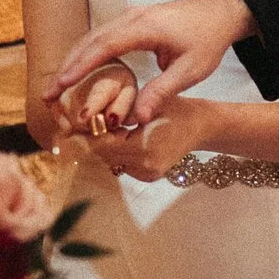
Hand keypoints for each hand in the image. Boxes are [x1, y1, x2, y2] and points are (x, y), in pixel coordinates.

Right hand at [45, 0, 255, 124]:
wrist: (221, 12)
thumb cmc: (209, 40)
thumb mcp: (191, 70)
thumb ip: (162, 92)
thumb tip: (135, 118)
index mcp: (144, 27)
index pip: (104, 46)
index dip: (80, 66)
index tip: (61, 84)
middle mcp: (132, 18)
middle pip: (90, 41)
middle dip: (67, 66)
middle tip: (47, 93)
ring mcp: (130, 17)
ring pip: (93, 37)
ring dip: (73, 60)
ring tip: (55, 86)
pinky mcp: (131, 21)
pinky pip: (101, 36)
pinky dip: (85, 53)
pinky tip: (76, 71)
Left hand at [84, 97, 213, 181]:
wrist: (201, 126)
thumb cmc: (176, 108)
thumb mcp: (148, 102)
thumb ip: (121, 112)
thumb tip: (92, 118)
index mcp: (144, 146)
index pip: (102, 145)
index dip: (88, 134)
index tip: (77, 122)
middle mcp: (145, 166)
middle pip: (104, 155)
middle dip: (95, 140)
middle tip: (86, 124)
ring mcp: (147, 174)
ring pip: (111, 161)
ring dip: (105, 146)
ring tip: (106, 128)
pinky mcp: (149, 176)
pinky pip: (122, 165)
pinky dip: (118, 153)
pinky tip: (122, 138)